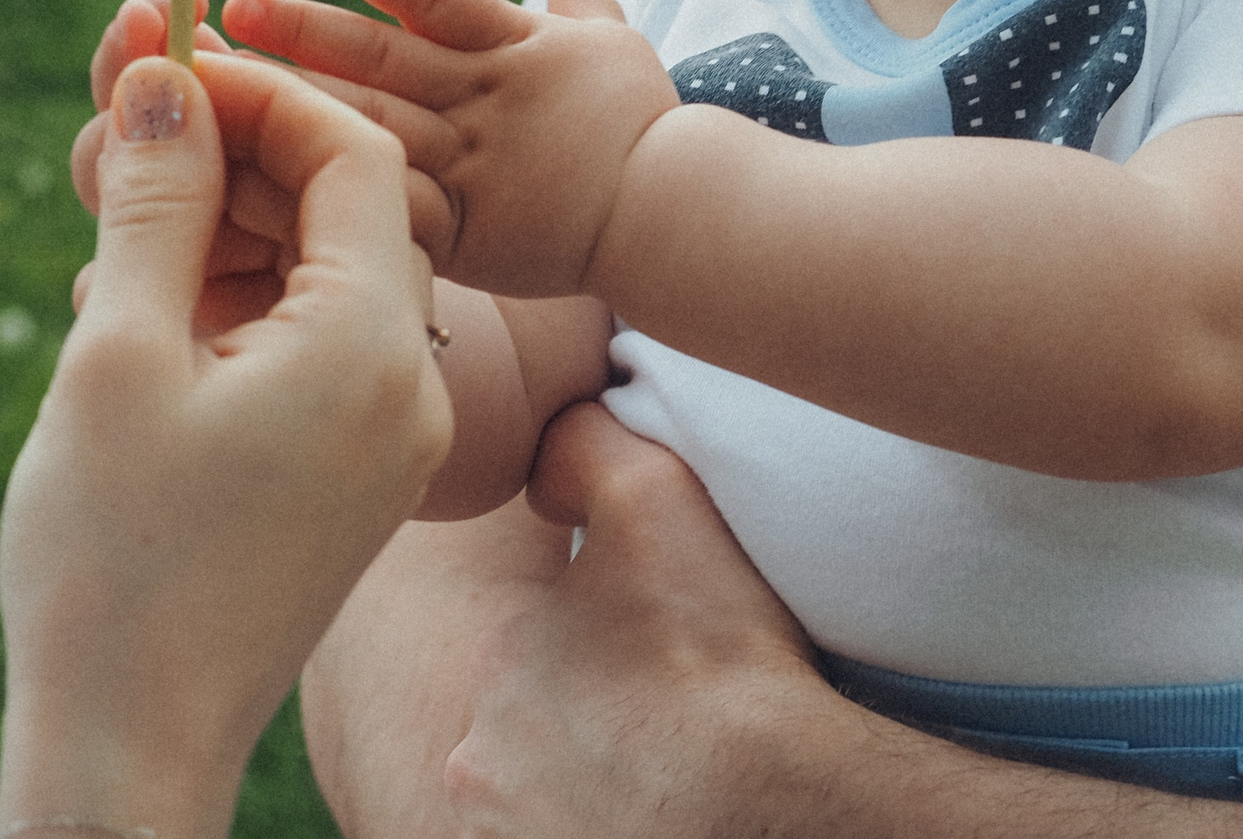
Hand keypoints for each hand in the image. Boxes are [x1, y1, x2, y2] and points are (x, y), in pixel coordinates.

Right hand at [0, 52, 453, 838]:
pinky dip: (222, 294)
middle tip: (109, 96)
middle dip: (221, 144)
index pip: (352, 154)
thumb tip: (164, 72)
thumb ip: (156, 201)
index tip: (161, 56)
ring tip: (95, 177)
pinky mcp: (344, 465)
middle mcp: (405, 378)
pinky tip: (124, 274)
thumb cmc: (112, 561)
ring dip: (210, 217)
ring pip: (306, 271)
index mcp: (373, 342)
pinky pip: (298, 338)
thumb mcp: (118, 354)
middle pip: (330, 207)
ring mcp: (381, 427)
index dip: (258, 89)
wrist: (128, 748)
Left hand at [226, 0, 680, 296]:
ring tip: (230, 85)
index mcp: (514, 50)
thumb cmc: (640, 122)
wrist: (672, 213)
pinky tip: (264, 195)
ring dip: (298, 104)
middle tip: (234, 7)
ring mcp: (470, 167)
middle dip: (306, 32)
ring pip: (373, 130)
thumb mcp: (615, 43)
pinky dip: (327, 206)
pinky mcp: (462, 232)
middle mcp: (483, 102)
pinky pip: (388, 215)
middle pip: (384, 62)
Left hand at [442, 404, 835, 838]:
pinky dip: (607, 825)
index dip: (611, 628)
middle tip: (672, 704)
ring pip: (554, 790)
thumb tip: (548, 448)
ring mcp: (509, 834)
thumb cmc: (714, 653)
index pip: (546, 631)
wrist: (763, 803)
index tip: (665, 639)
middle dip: (595, 708)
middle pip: (544, 717)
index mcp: (501, 657)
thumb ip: (582, 443)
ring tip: (675, 761)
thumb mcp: (652, 493)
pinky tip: (661, 809)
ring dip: (600, 775)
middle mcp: (480, 757)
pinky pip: (565, 837)